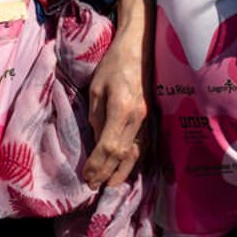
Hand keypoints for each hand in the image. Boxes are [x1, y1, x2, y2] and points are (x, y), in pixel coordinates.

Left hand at [83, 26, 147, 189]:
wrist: (139, 50)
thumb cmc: (113, 65)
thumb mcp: (96, 89)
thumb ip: (96, 117)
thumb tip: (97, 141)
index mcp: (122, 110)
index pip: (109, 147)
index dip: (98, 165)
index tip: (86, 177)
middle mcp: (138, 119)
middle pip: (124, 155)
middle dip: (108, 173)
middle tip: (94, 187)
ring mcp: (147, 120)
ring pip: (137, 154)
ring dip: (123, 171)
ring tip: (110, 185)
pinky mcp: (150, 118)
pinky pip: (143, 146)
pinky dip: (134, 161)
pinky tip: (126, 168)